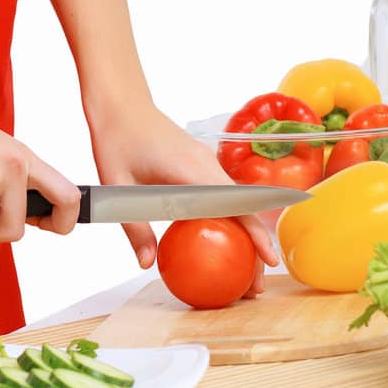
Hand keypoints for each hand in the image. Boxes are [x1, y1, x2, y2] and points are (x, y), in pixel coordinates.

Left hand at [84, 100, 278, 294]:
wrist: (120, 101)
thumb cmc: (117, 138)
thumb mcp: (118, 185)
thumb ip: (135, 227)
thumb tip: (147, 264)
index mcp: (191, 170)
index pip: (234, 205)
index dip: (255, 233)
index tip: (269, 259)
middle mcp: (206, 164)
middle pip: (243, 209)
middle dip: (256, 245)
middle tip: (255, 286)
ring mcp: (206, 162)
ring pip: (236, 203)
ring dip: (246, 234)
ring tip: (245, 272)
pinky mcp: (200, 164)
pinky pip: (223, 195)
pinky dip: (231, 219)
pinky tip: (223, 242)